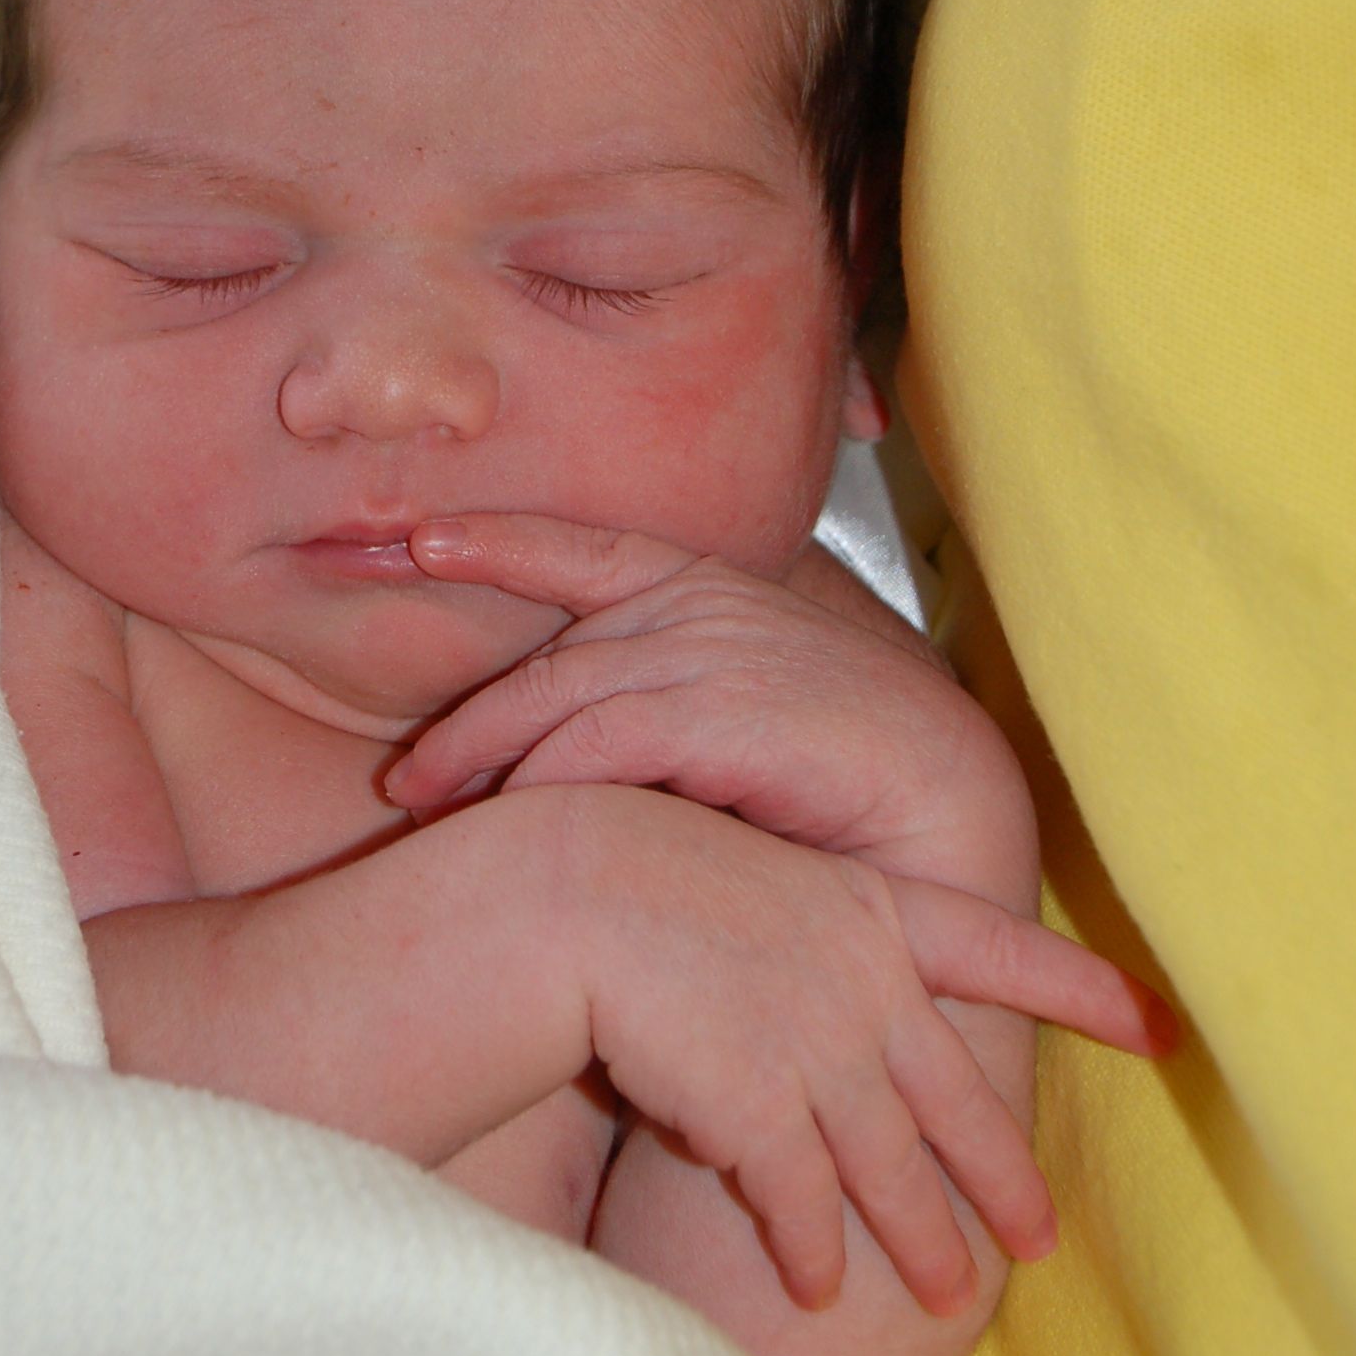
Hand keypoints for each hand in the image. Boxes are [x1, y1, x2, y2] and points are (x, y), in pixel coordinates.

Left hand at [387, 515, 1045, 910]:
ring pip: (559, 697)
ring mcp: (717, 651)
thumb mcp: (736, 718)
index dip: (501, 538)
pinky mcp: (727, 710)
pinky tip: (505, 817)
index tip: (421, 538)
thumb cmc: (842, 778)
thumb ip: (661, 707)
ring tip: (427, 807)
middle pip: (550, 654)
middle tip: (405, 777)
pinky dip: (543, 780)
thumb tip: (564, 742)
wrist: (949, 814)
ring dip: (482, 755)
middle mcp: (706, 607)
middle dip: (468, 716)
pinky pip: (601, 743)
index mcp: (711, 589)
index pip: (588, 548)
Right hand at [551, 784, 1164, 1309]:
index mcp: (871, 908)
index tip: (1157, 1027)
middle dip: (1004, 1178)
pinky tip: (820, 1286)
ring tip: (947, 1296)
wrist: (562, 893)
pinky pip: (802, 1202)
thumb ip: (816, 949)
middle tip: (1041, 1240)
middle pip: (958, 1099)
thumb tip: (850, 1032)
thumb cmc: (631, 879)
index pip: (1004, 950)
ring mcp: (818, 1045)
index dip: (1083, 992)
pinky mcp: (760, 1105)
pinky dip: (814, 1249)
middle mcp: (865, 979)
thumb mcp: (752, 884)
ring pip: (891, 1168)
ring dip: (920, 1241)